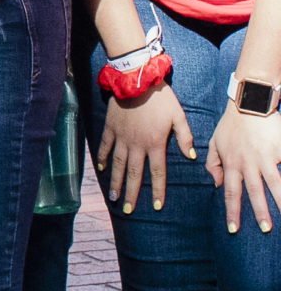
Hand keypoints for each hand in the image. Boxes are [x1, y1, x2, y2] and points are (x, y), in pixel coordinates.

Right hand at [97, 83, 194, 212]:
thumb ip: (185, 137)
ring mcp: (121, 137)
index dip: (158, 190)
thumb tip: (191, 156)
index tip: (156, 206)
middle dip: (132, 193)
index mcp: (155, 143)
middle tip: (128, 209)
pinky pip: (105, 146)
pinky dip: (101, 158)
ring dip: (115, 181)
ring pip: (117, 164)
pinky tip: (100, 169)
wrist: (136, 80)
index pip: (157, 172)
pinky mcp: (110, 128)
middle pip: (134, 174)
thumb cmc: (161, 98)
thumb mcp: (179, 116)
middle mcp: (136, 145)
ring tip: (113, 197)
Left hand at [208, 106, 280, 234]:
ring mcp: (266, 156)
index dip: (232, 211)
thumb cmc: (231, 124)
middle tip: (266, 230)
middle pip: (255, 192)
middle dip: (260, 213)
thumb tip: (216, 185)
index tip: (233, 229)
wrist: (249, 102)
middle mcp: (249, 163)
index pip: (231, 192)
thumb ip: (212, 164)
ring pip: (275, 184)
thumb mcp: (214, 143)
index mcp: (232, 163)